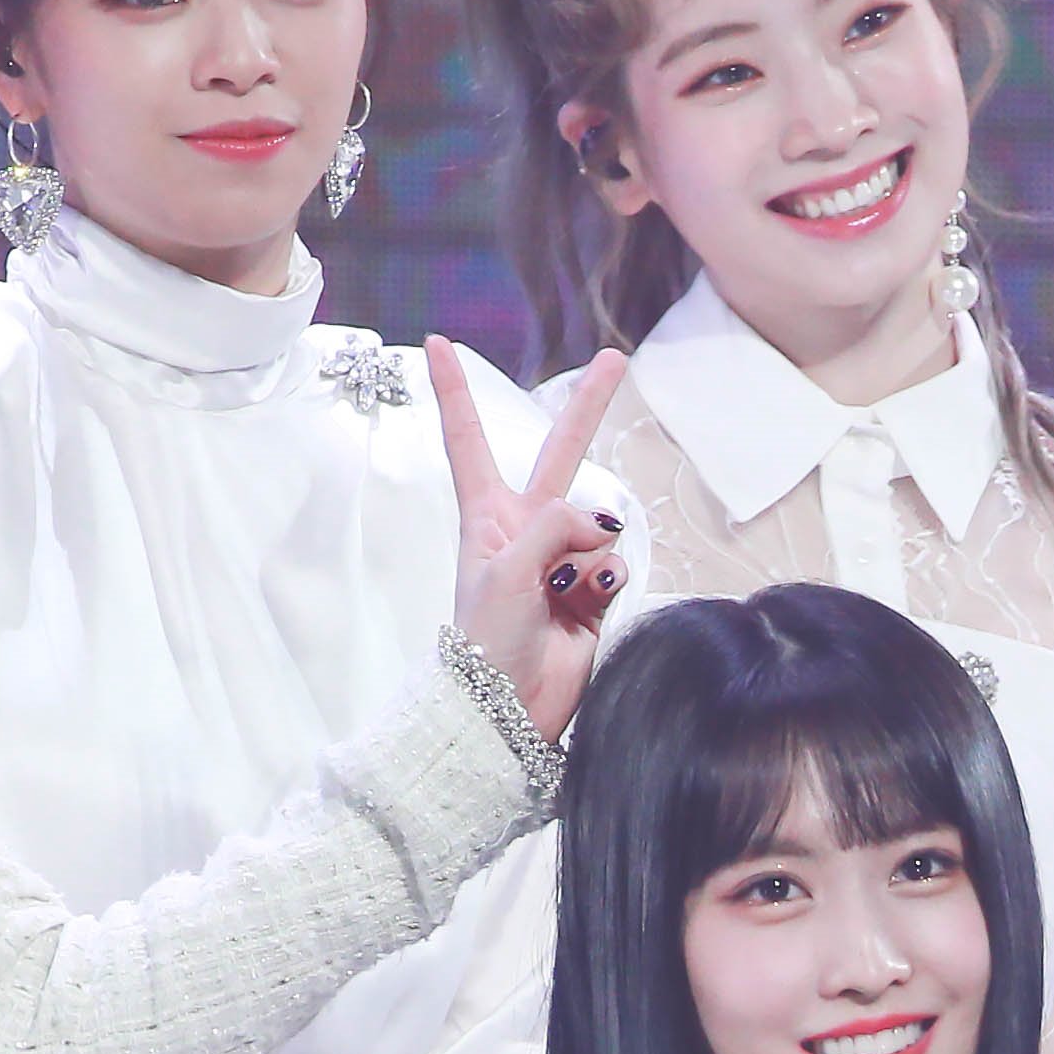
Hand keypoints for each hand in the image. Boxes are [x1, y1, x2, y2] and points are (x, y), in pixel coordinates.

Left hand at [428, 334, 630, 743]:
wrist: (510, 709)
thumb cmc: (489, 640)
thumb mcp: (507, 567)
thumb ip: (553, 523)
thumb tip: (601, 525)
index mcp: (487, 516)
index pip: (469, 441)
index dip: (456, 392)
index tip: (436, 344)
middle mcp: (527, 530)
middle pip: (561, 454)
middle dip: (588, 408)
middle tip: (616, 360)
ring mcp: (563, 562)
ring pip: (598, 525)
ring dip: (585, 557)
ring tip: (559, 598)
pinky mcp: (593, 595)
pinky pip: (614, 566)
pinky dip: (604, 584)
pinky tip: (584, 609)